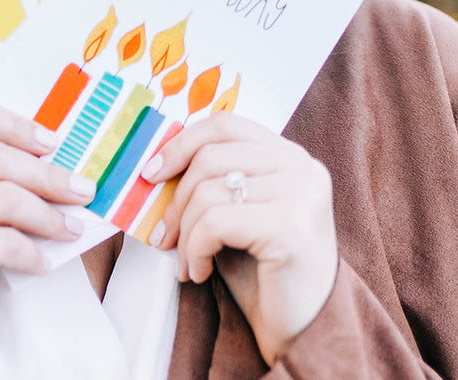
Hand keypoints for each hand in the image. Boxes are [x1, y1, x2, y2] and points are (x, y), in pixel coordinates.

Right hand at [0, 99, 95, 378]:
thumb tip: (61, 162)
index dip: (16, 124)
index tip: (53, 143)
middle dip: (49, 176)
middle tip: (83, 192)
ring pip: (5, 197)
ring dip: (48, 216)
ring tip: (70, 230)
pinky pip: (2, 242)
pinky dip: (31, 252)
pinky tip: (41, 262)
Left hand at [141, 111, 337, 366]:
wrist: (306, 331)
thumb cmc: (265, 272)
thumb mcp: (239, 213)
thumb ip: (215, 181)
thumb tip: (155, 165)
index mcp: (289, 155)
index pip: (224, 125)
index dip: (181, 144)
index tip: (151, 172)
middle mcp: (301, 167)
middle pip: (209, 157)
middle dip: (175, 199)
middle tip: (161, 235)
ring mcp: (300, 194)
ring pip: (208, 191)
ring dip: (184, 233)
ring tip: (186, 263)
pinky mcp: (289, 226)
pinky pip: (215, 223)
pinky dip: (195, 249)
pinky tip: (200, 272)